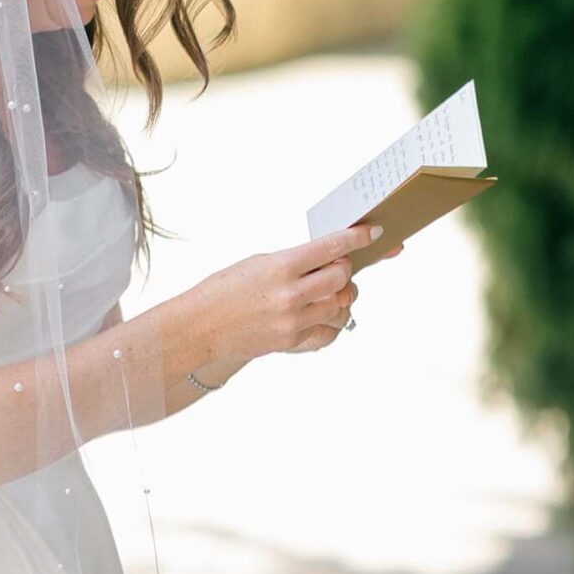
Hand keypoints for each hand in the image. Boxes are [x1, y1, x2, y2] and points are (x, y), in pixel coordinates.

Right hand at [209, 224, 401, 362]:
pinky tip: (322, 314)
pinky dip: (332, 323)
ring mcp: (292, 321)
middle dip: (344, 268)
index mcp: (281, 266)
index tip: (373, 231)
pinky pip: (329, 333)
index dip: (357, 237)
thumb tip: (331, 258)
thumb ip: (296, 261)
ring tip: (327, 290)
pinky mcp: (291, 342)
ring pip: (340, 306)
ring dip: (340, 295)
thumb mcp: (261, 262)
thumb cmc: (226, 289)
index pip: (331, 246)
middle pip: (341, 277)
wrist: (199, 327)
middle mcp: (290, 294)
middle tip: (335, 265)